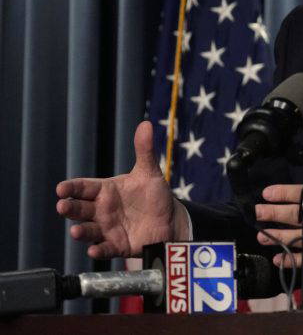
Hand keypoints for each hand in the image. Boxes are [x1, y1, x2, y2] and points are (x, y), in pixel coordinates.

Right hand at [55, 121, 189, 258]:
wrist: (169, 219)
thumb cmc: (153, 195)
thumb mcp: (149, 172)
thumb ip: (144, 150)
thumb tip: (146, 124)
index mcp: (105, 191)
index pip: (84, 187)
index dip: (72, 187)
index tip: (61, 188)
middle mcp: (101, 210)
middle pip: (80, 209)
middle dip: (70, 208)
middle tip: (62, 206)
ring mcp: (107, 229)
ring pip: (88, 231)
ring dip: (80, 231)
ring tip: (76, 231)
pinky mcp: (117, 245)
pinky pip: (105, 249)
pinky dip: (99, 250)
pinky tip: (94, 250)